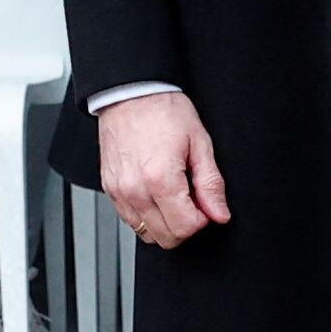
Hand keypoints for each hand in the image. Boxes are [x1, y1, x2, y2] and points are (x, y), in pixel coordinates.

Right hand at [100, 91, 230, 246]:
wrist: (130, 93)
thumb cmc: (163, 111)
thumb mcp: (199, 143)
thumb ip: (211, 184)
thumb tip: (220, 214)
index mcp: (160, 179)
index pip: (186, 228)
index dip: (203, 219)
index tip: (205, 203)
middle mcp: (136, 190)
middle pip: (167, 238)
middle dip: (185, 225)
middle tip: (192, 200)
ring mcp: (119, 192)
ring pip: (148, 234)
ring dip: (166, 223)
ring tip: (173, 196)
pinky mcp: (110, 190)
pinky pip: (131, 221)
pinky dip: (148, 216)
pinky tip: (156, 195)